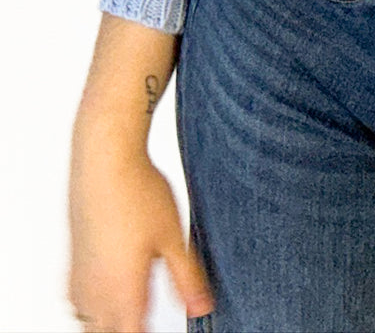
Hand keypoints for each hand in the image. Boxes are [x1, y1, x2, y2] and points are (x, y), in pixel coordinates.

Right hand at [67, 127, 214, 332]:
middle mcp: (95, 291)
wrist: (103, 159)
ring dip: (108, 323)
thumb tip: (202, 309)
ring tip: (130, 315)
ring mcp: (80, 277)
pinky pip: (77, 302)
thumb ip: (187, 278)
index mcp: (123, 292)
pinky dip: (91, 309)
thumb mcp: (173, 236)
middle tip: (147, 319)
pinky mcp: (73, 260)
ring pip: (88, 321)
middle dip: (127, 330)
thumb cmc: (138, 192)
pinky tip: (108, 294)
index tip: (161, 328)